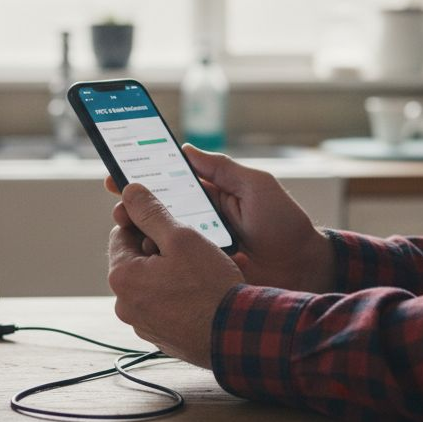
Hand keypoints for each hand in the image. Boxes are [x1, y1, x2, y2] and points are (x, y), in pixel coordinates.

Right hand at [105, 145, 333, 292]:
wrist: (304, 268)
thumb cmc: (285, 225)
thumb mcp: (257, 186)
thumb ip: (223, 168)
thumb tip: (186, 149)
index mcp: (212, 195)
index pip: (171, 182)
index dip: (144, 177)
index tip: (118, 172)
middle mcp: (201, 220)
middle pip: (159, 211)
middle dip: (134, 206)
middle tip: (118, 205)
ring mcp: (200, 247)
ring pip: (161, 238)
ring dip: (141, 232)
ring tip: (127, 227)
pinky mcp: (203, 271)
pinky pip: (174, 265)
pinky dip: (158, 260)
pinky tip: (146, 256)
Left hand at [108, 183, 242, 367]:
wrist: (235, 335)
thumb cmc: (209, 286)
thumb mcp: (181, 238)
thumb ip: (151, 212)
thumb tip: (129, 192)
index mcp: (122, 277)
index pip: (121, 235)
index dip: (144, 222)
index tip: (167, 220)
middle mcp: (125, 304)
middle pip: (136, 261)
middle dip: (160, 249)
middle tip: (191, 246)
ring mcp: (143, 324)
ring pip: (152, 284)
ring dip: (171, 272)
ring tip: (202, 269)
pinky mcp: (162, 337)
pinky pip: (165, 306)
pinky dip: (178, 296)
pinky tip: (202, 292)